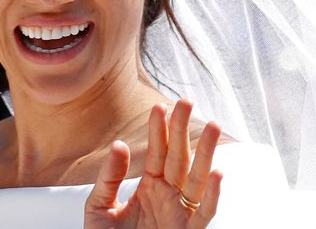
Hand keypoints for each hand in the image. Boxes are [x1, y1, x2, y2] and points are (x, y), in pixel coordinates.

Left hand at [83, 99, 222, 228]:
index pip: (157, 153)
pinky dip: (213, 195)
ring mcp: (179, 214)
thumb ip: (109, 177)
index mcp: (149, 187)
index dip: (159, 130)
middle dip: (183, 130)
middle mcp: (168, 197)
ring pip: (197, 179)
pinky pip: (204, 213)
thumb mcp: (99, 207)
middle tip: (186, 101)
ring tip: (211, 125)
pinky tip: (217, 172)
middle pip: (179, 158)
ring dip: (205, 153)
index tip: (159, 106)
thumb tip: (119, 145)